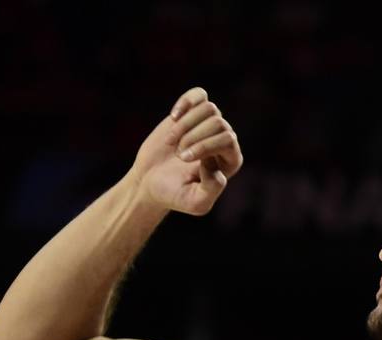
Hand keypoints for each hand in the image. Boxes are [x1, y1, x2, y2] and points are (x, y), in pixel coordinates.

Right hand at [129, 87, 243, 215]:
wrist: (150, 182)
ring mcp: (208, 125)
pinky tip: (173, 117)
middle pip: (218, 123)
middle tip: (177, 154)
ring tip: (171, 142)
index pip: (228, 140)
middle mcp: (224, 141)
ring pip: (209, 108)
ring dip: (186, 123)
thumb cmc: (174, 194)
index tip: (183, 159)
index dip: (205, 146)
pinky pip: (199, 95)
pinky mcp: (191, 113)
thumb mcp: (195, 202)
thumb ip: (212, 189)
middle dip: (193, 136)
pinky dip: (186, 101)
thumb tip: (215, 165)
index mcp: (231, 161)